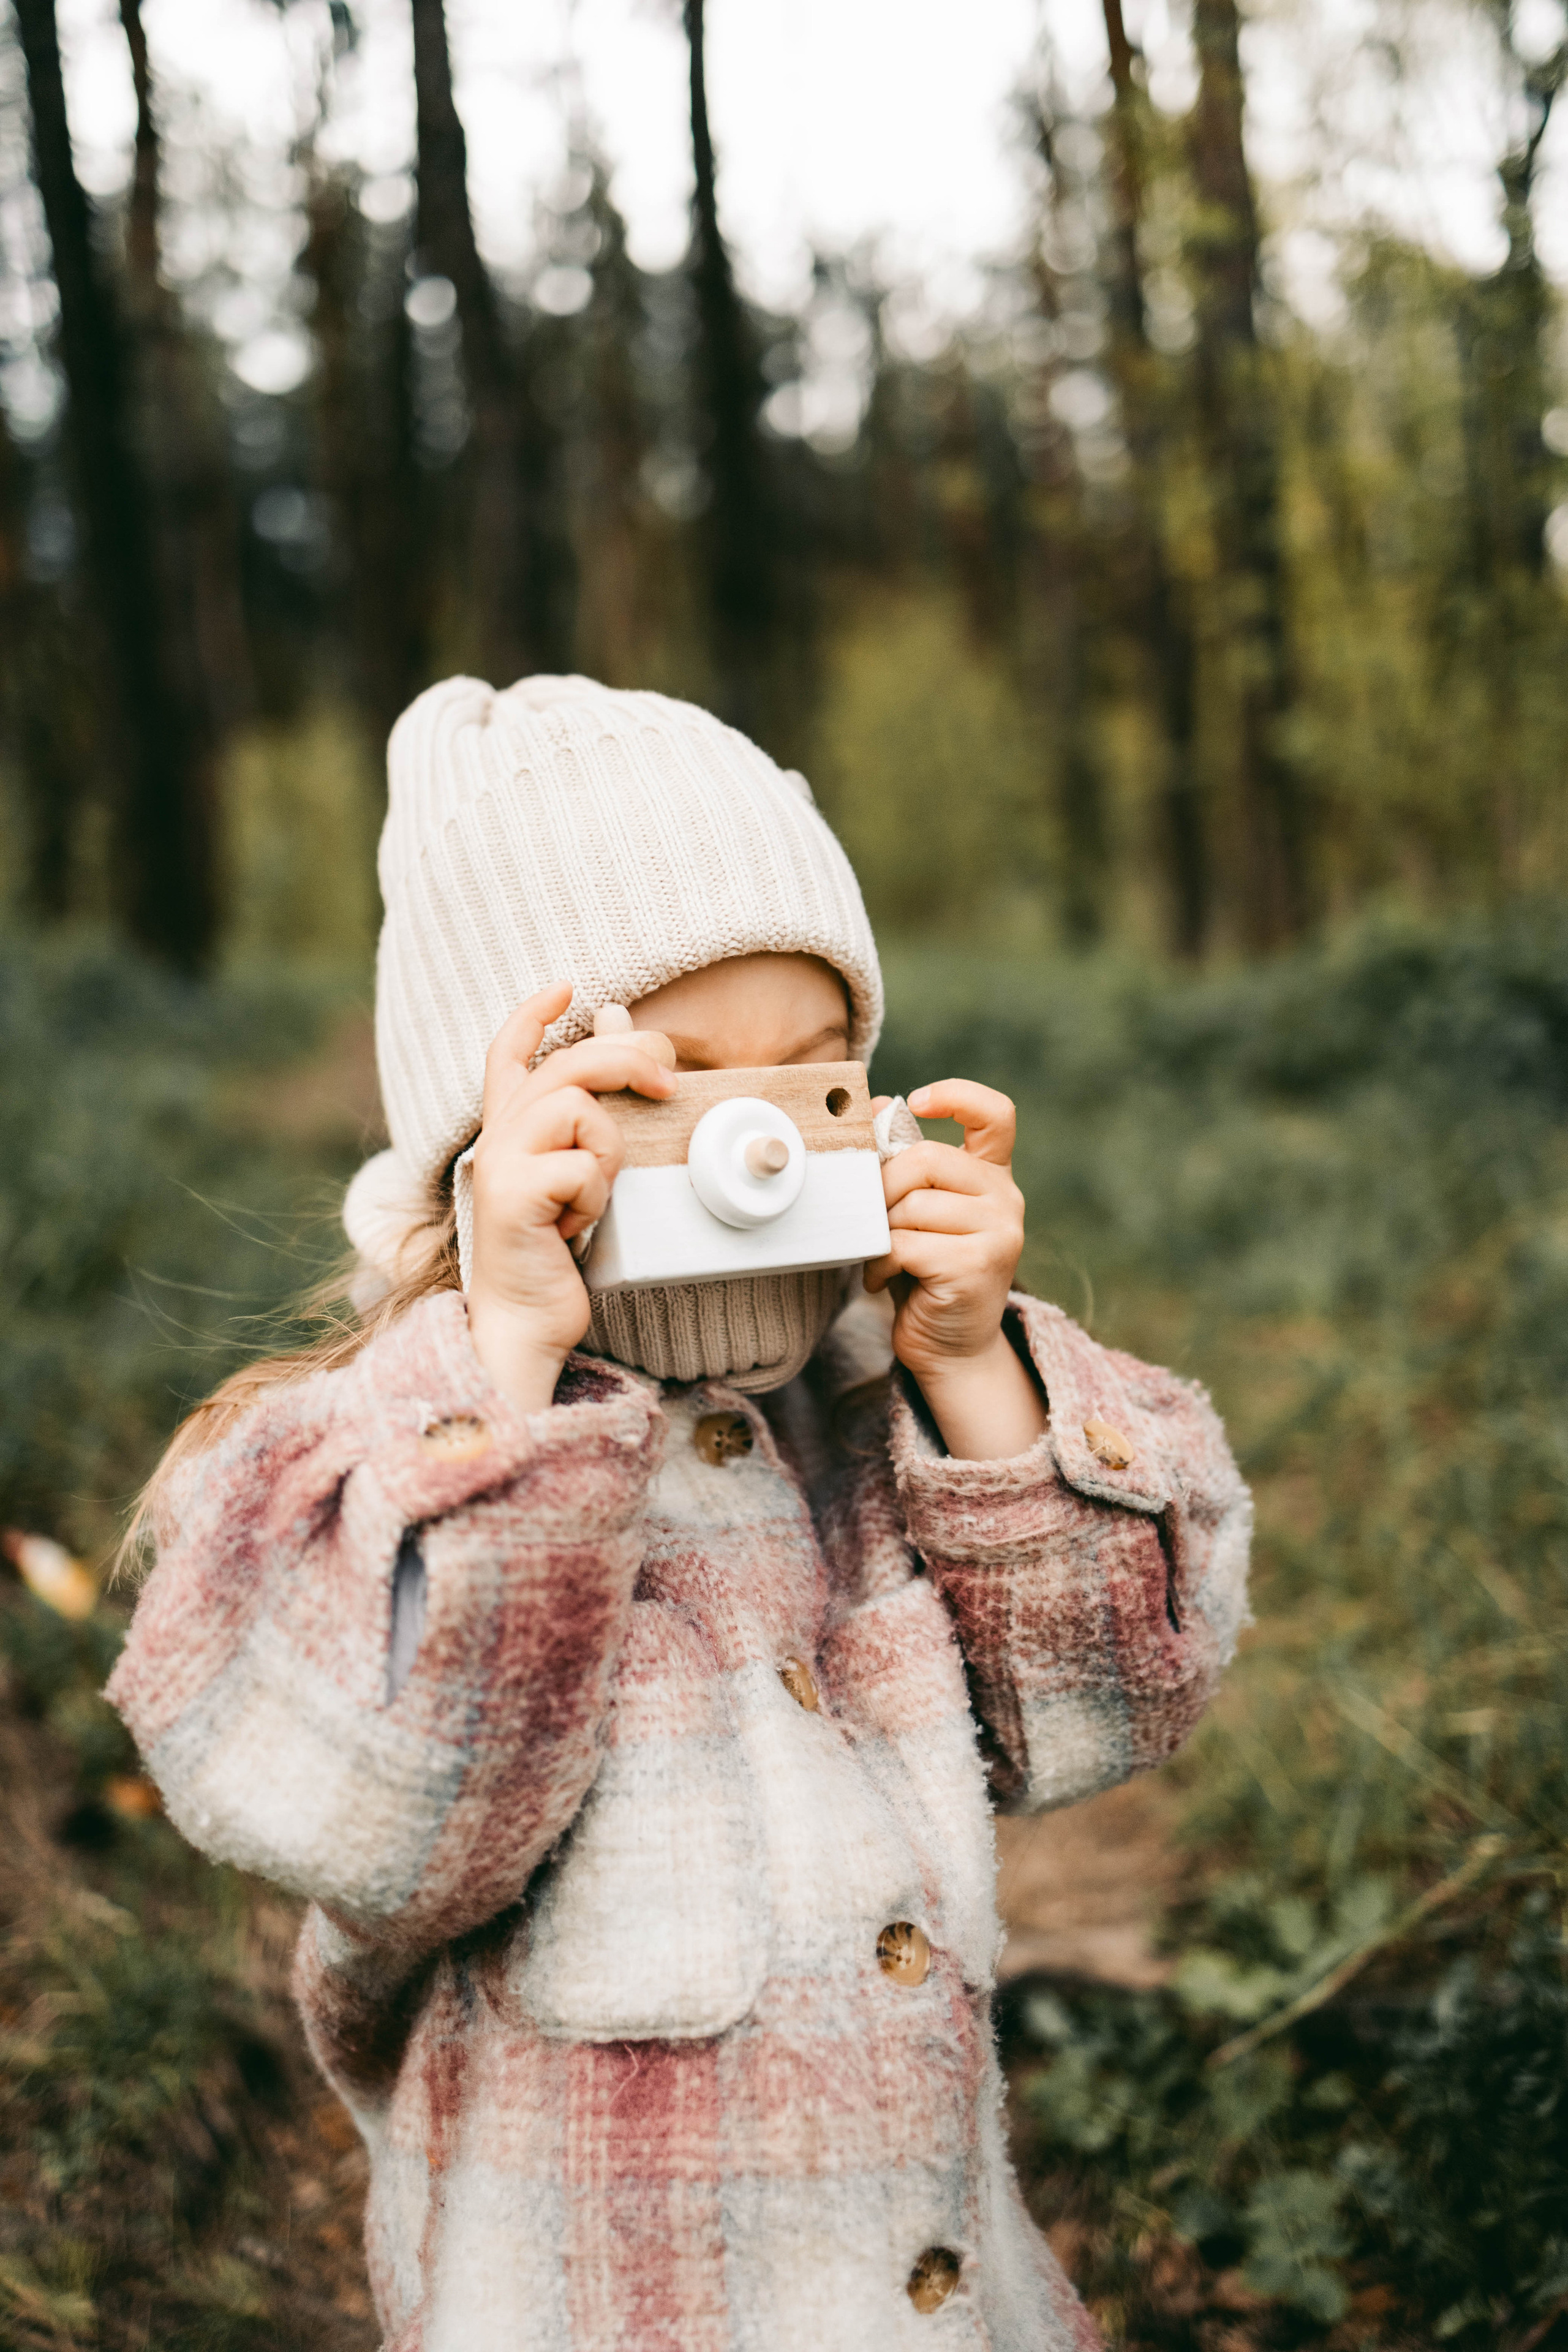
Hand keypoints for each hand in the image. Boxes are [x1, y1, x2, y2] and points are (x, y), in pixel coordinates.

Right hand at [466, 983, 674, 1413]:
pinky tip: (575, 1229)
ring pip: (578, 1109)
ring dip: (607, 1151)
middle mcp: (495, 1138)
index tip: (566, 986)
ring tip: (592, 1196)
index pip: (507, 1053)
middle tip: (666, 1083)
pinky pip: (582, 1166)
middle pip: (567, 1064)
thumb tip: (618, 1031)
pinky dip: (595, 1198)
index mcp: (508, 1131)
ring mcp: (499, 1163)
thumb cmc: (556, 1256)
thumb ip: (591, 1115)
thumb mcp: (579, 1176)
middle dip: (627, 1059)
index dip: (533, 1014)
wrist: (524, 1322)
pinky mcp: (512, 1194)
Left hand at [865, 1079, 1045, 1460]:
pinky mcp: (979, 1265)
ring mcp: (999, 1232)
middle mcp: (1005, 1198)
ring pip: (912, 1205)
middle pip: (927, 1159)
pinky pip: (908, 1244)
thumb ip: (904, 1164)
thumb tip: (875, 1105)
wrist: (951, 1347)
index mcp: (991, 1175)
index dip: (956, 1095)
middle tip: (869, 1218)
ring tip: (878, 1257)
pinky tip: (881, 1279)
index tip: (915, 1102)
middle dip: (881, 1187)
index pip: (996, 1114)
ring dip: (879, 1233)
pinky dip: (881, 1262)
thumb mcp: (915, 1211)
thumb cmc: (925, 1273)